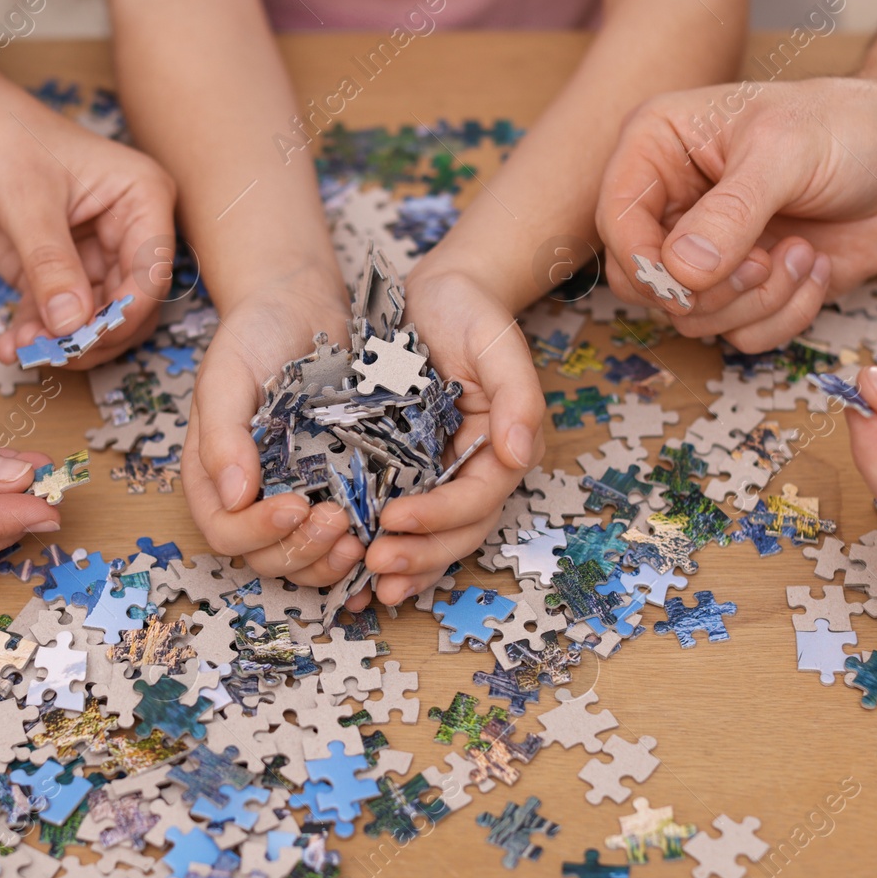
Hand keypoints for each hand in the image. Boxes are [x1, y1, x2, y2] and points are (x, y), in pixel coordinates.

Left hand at [0, 74, 175, 368]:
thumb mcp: (25, 199)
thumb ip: (51, 264)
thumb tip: (72, 325)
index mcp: (141, 198)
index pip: (150, 272)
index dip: (123, 313)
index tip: (86, 339)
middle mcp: (126, 230)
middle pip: (129, 305)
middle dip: (92, 335)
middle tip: (53, 352)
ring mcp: (92, 254)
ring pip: (94, 319)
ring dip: (61, 341)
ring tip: (22, 348)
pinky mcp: (56, 273)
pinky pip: (56, 317)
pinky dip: (37, 335)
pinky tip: (11, 346)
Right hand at [182, 278, 365, 586]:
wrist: (303, 303)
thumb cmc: (255, 335)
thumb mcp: (226, 376)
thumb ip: (222, 436)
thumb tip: (234, 496)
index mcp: (217, 476)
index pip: (227, 532)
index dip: (258, 533)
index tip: (294, 506)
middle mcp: (255, 496)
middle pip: (268, 557)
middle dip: (301, 551)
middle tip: (337, 522)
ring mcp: (298, 495)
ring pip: (307, 559)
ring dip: (331, 560)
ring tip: (360, 537)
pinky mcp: (338, 487)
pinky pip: (344, 534)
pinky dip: (360, 542)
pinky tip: (381, 528)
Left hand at [364, 271, 544, 606]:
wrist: (436, 294)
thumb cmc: (470, 312)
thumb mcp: (497, 342)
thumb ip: (517, 395)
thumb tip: (520, 452)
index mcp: (501, 446)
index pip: (478, 498)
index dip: (441, 516)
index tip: (398, 518)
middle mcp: (472, 469)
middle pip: (458, 532)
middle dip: (421, 554)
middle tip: (377, 564)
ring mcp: (439, 474)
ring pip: (432, 538)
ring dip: (406, 567)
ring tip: (369, 584)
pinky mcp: (405, 469)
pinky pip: (401, 520)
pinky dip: (386, 547)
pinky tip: (356, 570)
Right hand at [595, 76, 876, 351]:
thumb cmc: (851, 126)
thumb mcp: (788, 151)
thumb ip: (731, 211)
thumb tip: (680, 271)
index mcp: (657, 147)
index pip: (614, 220)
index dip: (645, 259)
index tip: (692, 275)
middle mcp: (670, 203)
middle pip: (642, 282)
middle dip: (708, 289)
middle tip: (762, 261)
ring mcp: (704, 251)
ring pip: (689, 317)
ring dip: (755, 301)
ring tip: (800, 254)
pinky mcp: (743, 288)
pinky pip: (737, 335)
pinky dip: (781, 315)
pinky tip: (811, 267)